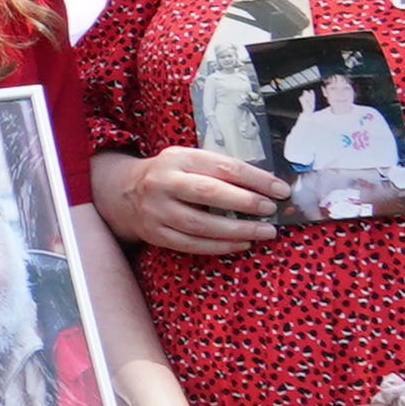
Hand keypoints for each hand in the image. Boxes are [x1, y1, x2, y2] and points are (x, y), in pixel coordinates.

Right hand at [112, 145, 285, 258]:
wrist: (124, 192)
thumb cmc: (171, 175)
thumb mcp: (189, 161)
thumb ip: (220, 170)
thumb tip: (267, 187)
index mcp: (177, 159)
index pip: (223, 166)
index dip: (256, 179)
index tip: (280, 190)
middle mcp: (163, 183)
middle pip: (209, 193)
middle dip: (246, 203)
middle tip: (271, 210)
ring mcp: (156, 210)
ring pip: (201, 224)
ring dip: (238, 230)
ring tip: (264, 232)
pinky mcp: (155, 233)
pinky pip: (191, 244)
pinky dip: (220, 246)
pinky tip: (241, 244)